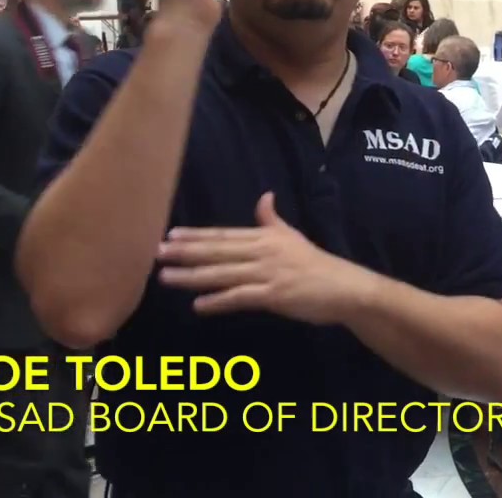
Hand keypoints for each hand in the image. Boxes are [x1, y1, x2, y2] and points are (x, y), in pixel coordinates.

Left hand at [157, 193, 376, 322]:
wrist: (344, 287)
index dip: (196, 235)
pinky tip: (199, 305)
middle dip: (186, 252)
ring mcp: (267, 274)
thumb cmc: (316, 264)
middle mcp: (263, 252)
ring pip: (223, 274)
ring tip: (166, 277)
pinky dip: (219, 301)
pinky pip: (241, 298)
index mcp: (265, 237)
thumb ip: (272, 220)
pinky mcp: (274, 296)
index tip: (170, 235)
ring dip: (193, 276)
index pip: (224, 235)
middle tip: (157, 252)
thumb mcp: (292, 236)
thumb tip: (264, 195)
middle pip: (218, 251)